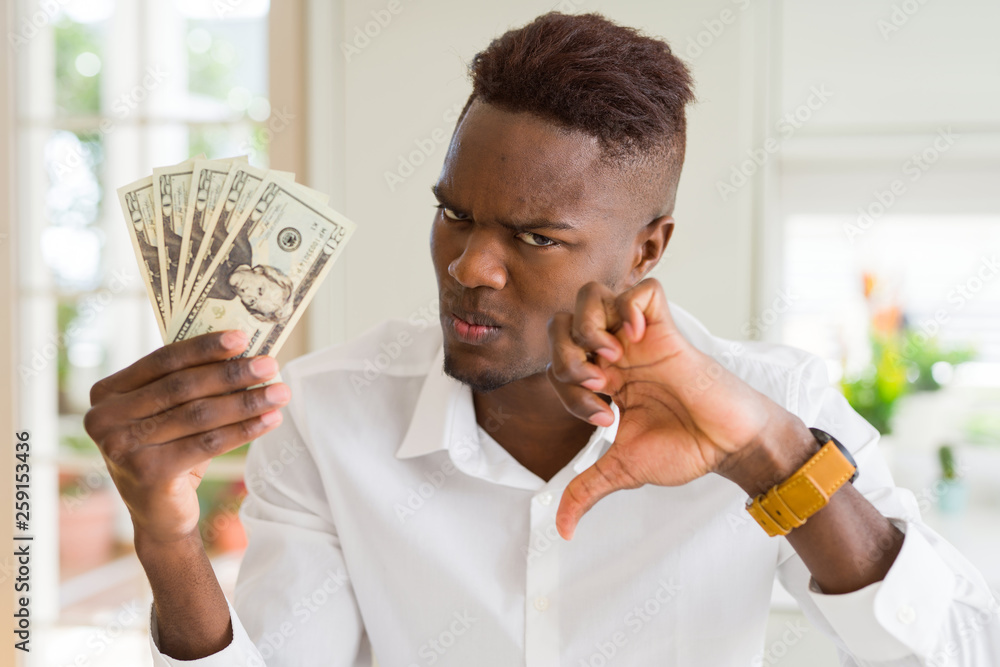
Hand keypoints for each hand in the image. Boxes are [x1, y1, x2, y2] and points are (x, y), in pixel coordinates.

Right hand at [84, 330, 290, 546]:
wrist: (159, 517)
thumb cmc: (170, 452)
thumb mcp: (171, 415)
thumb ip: (191, 384)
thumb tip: (244, 352)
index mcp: (106, 393)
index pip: (162, 361)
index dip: (204, 347)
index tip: (243, 337)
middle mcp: (105, 419)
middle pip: (182, 387)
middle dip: (232, 373)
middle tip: (270, 364)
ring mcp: (122, 447)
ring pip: (199, 415)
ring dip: (246, 401)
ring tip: (280, 393)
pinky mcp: (147, 473)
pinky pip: (207, 444)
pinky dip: (244, 430)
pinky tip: (270, 420)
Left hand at [546, 278, 810, 539]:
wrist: (730, 445)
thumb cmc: (684, 448)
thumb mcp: (623, 469)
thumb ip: (587, 489)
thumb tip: (561, 530)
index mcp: (602, 379)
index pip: (557, 364)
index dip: (566, 390)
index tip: (602, 419)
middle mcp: (616, 353)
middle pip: (563, 320)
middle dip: (566, 352)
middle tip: (597, 383)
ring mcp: (640, 338)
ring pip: (593, 295)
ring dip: (589, 326)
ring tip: (613, 358)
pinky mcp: (668, 330)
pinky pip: (644, 290)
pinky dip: (632, 307)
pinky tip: (639, 338)